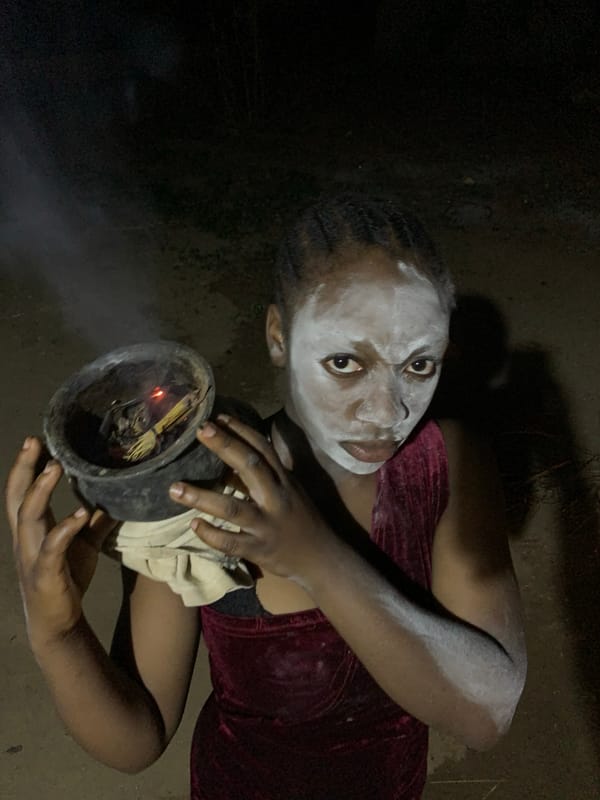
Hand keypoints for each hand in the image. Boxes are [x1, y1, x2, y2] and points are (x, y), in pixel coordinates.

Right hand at [5, 437, 116, 648]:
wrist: (58, 621)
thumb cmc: (66, 578)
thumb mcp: (84, 545)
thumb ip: (94, 522)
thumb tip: (113, 500)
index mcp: (33, 528)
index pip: (22, 491)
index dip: (26, 466)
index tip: (34, 441)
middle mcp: (26, 538)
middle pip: (16, 497)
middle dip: (23, 469)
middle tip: (33, 443)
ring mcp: (32, 554)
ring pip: (28, 517)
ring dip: (40, 491)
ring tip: (55, 468)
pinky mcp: (45, 573)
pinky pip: (51, 547)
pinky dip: (64, 529)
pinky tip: (78, 515)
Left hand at [169, 416, 337, 582]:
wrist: (321, 559)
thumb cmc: (300, 520)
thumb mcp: (287, 491)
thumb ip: (263, 475)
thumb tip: (227, 459)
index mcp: (284, 481)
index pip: (263, 449)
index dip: (242, 431)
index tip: (219, 418)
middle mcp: (276, 498)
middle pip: (251, 467)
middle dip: (226, 447)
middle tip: (201, 431)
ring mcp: (267, 525)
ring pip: (232, 509)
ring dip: (202, 497)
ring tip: (175, 488)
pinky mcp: (259, 550)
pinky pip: (231, 543)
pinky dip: (211, 534)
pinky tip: (194, 525)